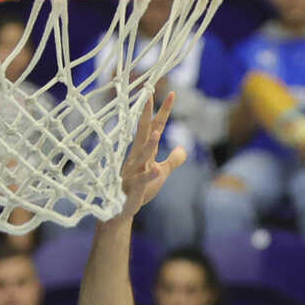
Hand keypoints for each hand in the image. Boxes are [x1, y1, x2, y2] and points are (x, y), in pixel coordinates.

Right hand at [118, 93, 184, 218]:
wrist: (121, 210)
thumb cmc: (140, 189)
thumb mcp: (161, 173)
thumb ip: (173, 160)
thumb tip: (183, 148)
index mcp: (144, 151)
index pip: (155, 126)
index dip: (163, 112)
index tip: (172, 94)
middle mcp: (137, 157)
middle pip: (144, 132)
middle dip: (146, 114)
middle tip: (149, 94)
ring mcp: (133, 172)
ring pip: (141, 155)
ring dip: (149, 145)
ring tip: (157, 133)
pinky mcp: (134, 188)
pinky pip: (142, 181)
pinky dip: (150, 176)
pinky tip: (158, 171)